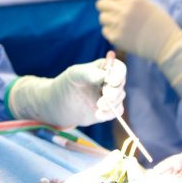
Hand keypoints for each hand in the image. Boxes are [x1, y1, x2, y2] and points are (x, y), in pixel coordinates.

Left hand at [7, 58, 125, 127]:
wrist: (60, 104)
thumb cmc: (68, 84)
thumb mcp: (75, 75)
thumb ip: (90, 74)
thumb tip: (105, 77)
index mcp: (105, 68)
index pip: (119, 68)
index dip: (118, 74)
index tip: (111, 81)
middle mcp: (111, 81)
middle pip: (121, 84)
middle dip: (114, 91)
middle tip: (105, 96)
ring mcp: (111, 96)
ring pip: (119, 98)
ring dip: (110, 102)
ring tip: (97, 105)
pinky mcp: (109, 110)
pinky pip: (116, 112)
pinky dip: (109, 113)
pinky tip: (97, 114)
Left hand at [93, 0, 181, 95]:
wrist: (167, 44)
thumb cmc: (159, 23)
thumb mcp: (146, 4)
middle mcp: (124, 10)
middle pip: (101, 4)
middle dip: (105, 6)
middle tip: (113, 11)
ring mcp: (119, 24)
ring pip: (102, 17)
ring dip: (108, 19)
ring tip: (121, 24)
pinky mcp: (116, 38)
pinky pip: (105, 31)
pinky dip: (111, 31)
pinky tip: (123, 33)